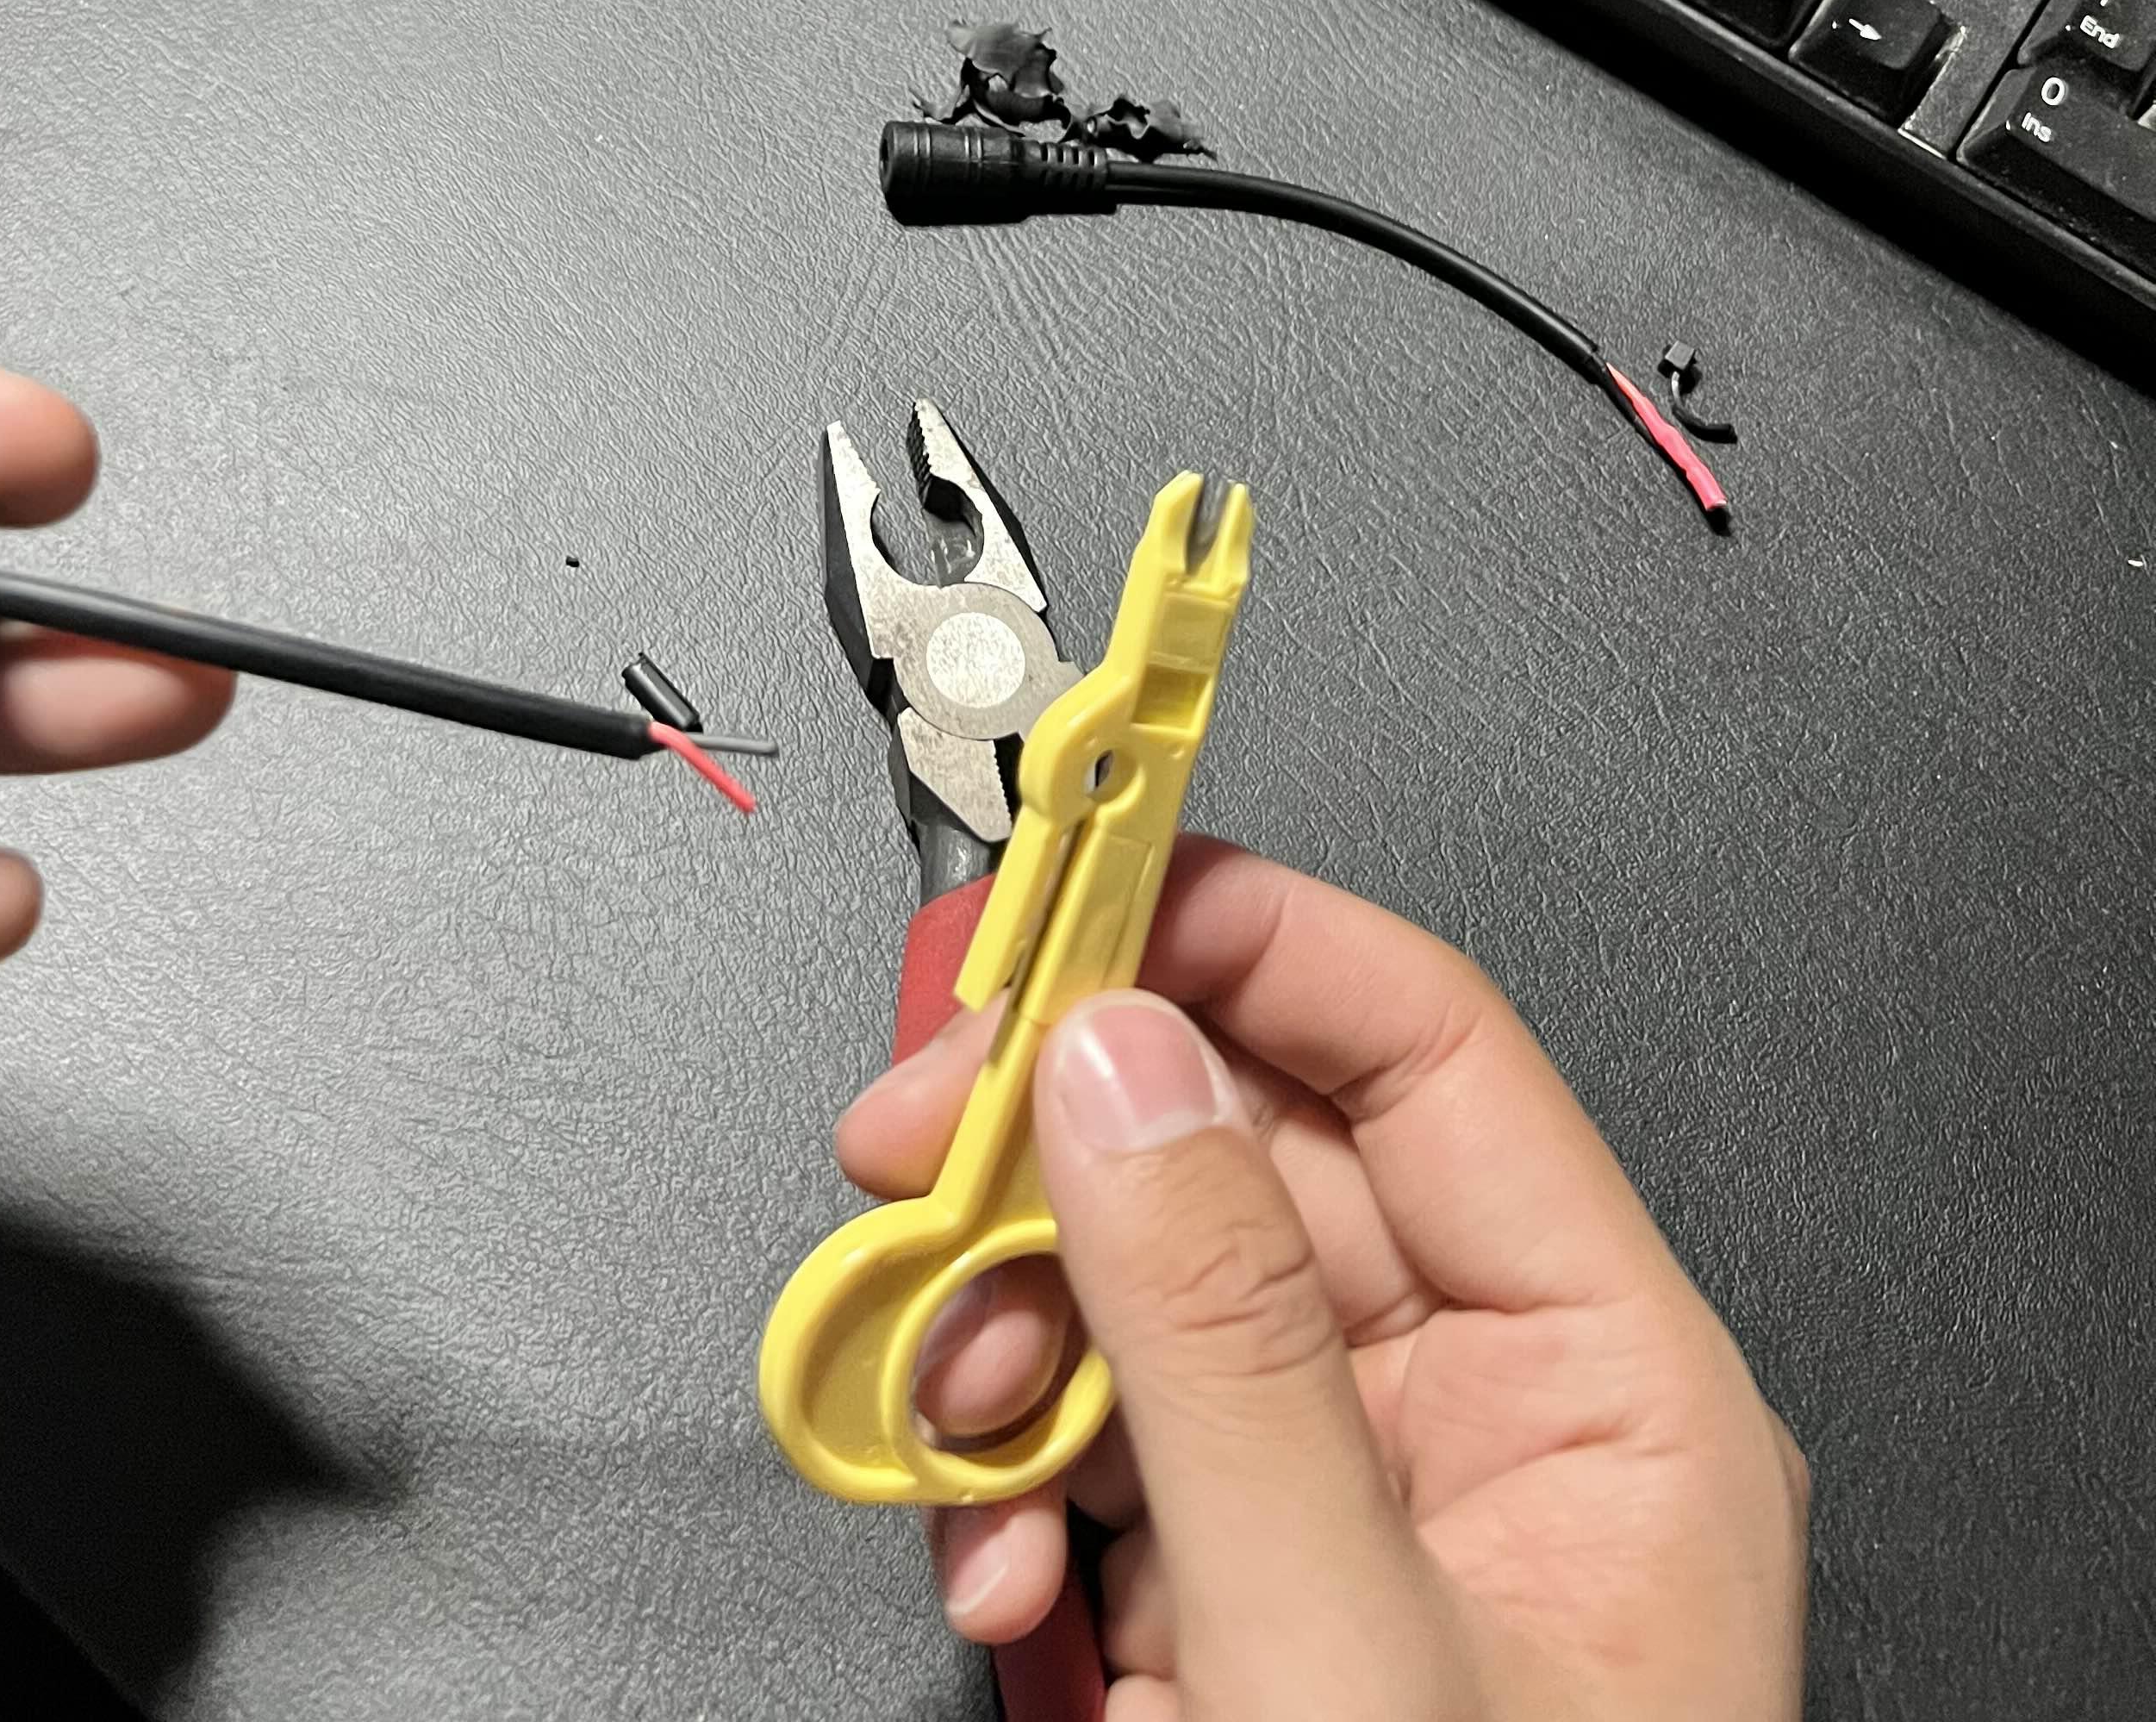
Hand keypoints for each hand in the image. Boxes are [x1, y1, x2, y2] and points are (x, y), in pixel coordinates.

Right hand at [837, 841, 1807, 1719]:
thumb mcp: (1346, 1649)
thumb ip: (1220, 1341)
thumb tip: (1120, 1070)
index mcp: (1602, 1391)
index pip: (1414, 1044)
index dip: (1233, 932)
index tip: (1065, 871)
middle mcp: (1483, 1432)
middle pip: (1241, 1161)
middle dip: (1054, 1161)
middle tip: (911, 1151)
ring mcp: (1352, 1527)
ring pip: (1141, 1302)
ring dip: (1001, 1338)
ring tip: (942, 1420)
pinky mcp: (1240, 1617)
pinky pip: (1101, 1457)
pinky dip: (1005, 1489)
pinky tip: (991, 1569)